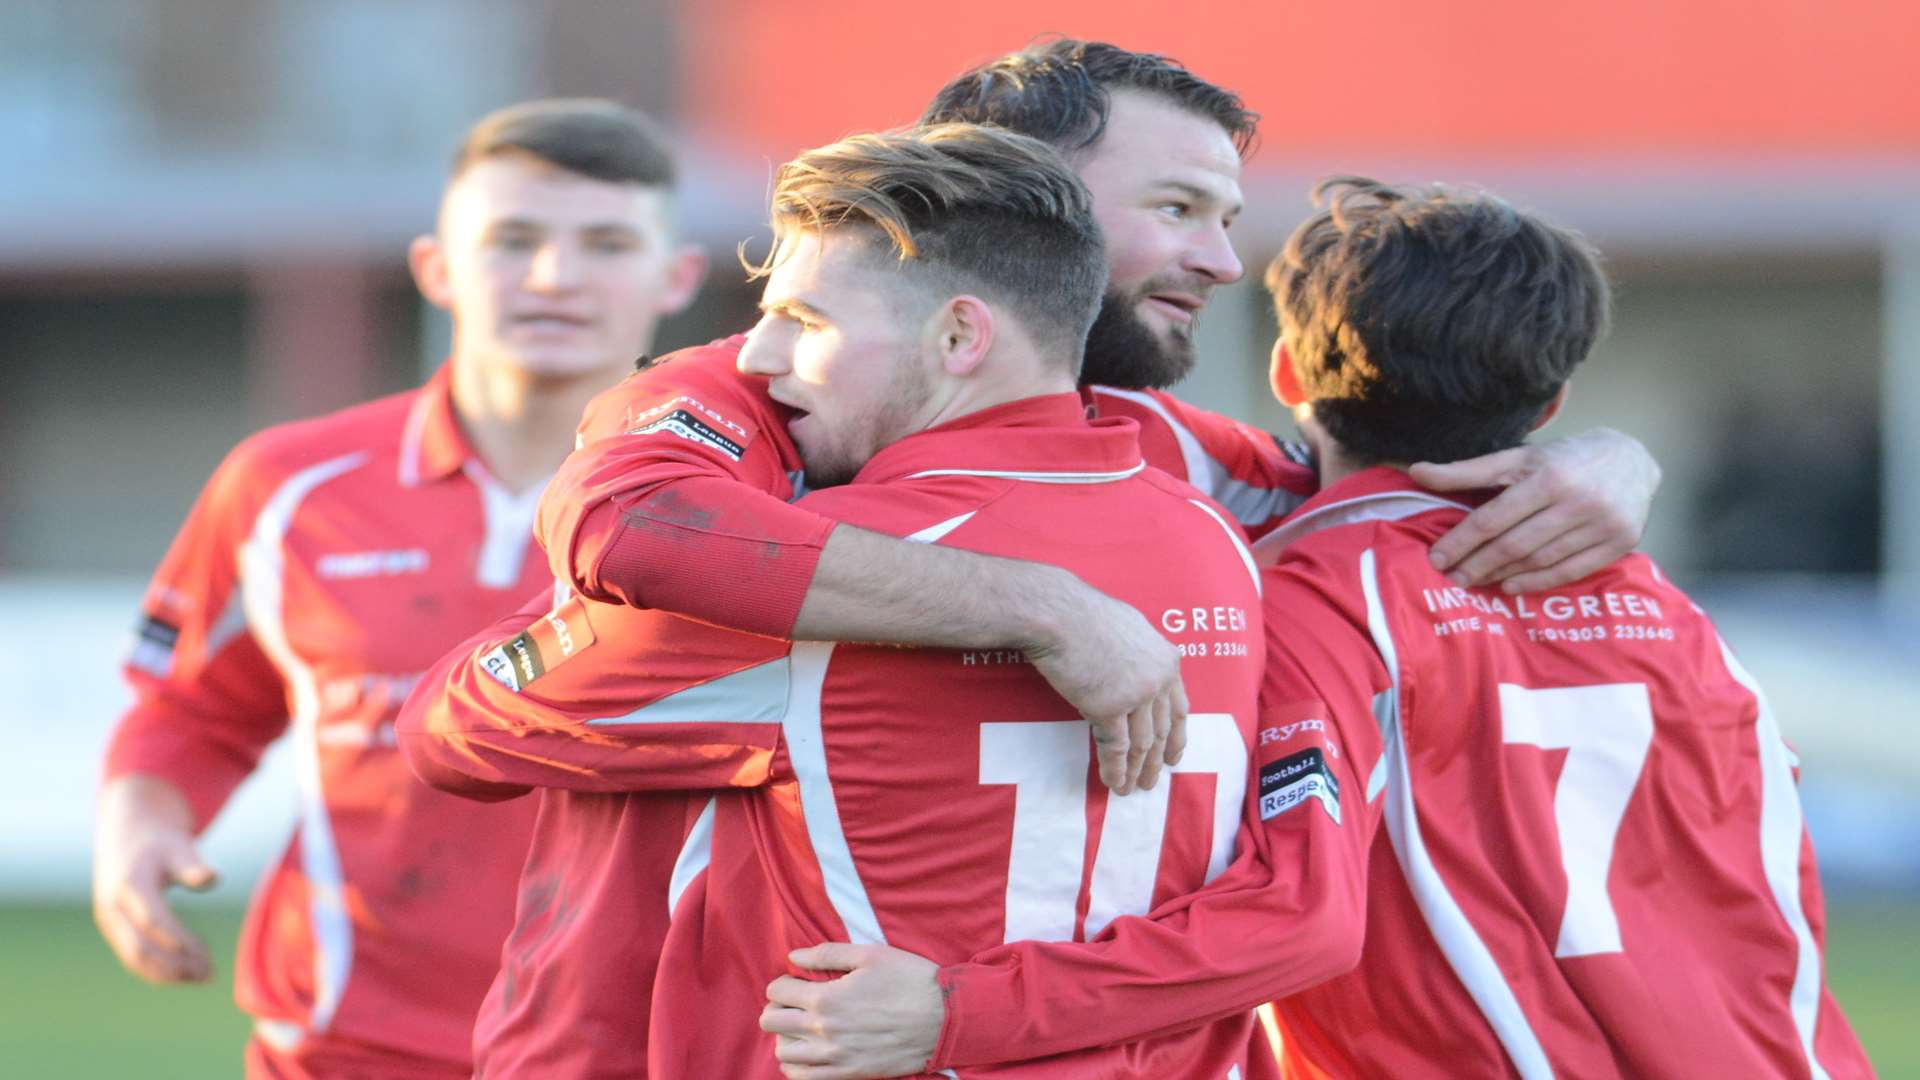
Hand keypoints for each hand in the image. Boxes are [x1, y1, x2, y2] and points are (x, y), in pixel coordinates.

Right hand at [92, 778, 218, 983]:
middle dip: (174, 965)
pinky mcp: (114, 929)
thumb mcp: (178, 847)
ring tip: (203, 978)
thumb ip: (192, 866)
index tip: (206, 954)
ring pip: (134, 958)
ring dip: (168, 973)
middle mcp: (112, 907)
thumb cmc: (160, 842)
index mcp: (129, 885)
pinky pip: (133, 956)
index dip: (177, 940)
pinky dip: (158, 969)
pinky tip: (187, 972)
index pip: (152, 921)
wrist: (127, 834)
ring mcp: (109, 921)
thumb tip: (212, 878)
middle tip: (210, 975)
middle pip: (139, 947)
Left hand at [760, 943, 943, 1079]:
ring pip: (783, 1054)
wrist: (943, 1018)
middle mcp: (824, 1031)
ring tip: (803, 1027)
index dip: (783, 981)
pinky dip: (798, 1066)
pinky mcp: (848, 1075)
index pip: (777, 991)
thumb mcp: (869, 955)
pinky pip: (803, 1079)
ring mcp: (835, 1058)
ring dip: (786, 1037)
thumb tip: (794, 957)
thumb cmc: (909, 980)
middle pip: (771, 1023)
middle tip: (795, 1001)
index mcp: (826, 998)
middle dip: (776, 1007)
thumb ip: (826, 954)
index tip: (796, 980)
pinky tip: (811, 1051)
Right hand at [1023, 579, 1188, 794]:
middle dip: (1157, 761)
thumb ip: (1141, 653)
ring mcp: (1136, 694)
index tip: (1174, 757)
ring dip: (1137, 770)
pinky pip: (1115, 747)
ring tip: (1130, 789)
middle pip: (1162, 729)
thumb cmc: (1083, 614)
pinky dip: (1115, 769)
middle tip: (1151, 782)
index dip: (1177, 737)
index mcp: (1167, 659)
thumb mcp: (1129, 627)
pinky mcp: (1108, 707)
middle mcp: (1158, 679)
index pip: (1179, 707)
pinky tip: (1113, 784)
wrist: (1057, 612)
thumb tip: (1136, 667)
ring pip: (1143, 743)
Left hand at [1413, 427, 1659, 592]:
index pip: (1494, 517)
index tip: (1436, 558)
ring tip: (1476, 581)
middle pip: (1515, 544)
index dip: (1461, 540)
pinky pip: (1570, 571)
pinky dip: (1537, 582)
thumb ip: (1468, 470)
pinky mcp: (1620, 542)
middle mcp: (1578, 501)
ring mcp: (1602, 524)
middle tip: (1451, 578)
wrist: (1632, 459)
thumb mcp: (1518, 457)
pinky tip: (1511, 585)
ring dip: (1503, 575)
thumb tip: (1416, 471)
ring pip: (1540, 560)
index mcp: (1549, 476)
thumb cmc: (1564, 459)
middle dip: (1478, 564)